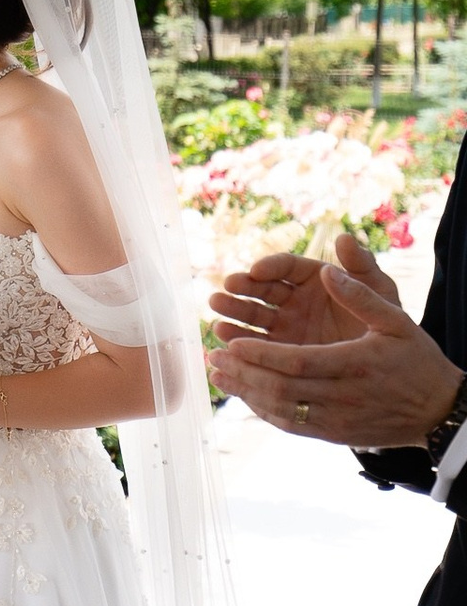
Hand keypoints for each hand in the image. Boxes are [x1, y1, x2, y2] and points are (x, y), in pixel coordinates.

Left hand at [207, 259, 459, 446]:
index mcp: (355, 364)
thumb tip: (327, 269)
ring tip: (217, 375)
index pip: (296, 362)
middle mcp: (342, 395)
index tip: (232, 344)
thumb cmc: (416, 360)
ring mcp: (337, 419)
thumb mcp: (396, 320)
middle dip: (243, 372)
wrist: (439, 410)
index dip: (260, 355)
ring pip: (280, 410)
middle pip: (280, 388)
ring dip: (245, 393)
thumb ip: (360, 295)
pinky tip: (244, 396)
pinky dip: (263, 411)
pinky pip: (291, 425)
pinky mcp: (333, 435)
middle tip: (213, 357)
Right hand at [209, 233, 399, 348]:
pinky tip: (223, 343)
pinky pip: (253, 344)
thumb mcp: (380, 293)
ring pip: (251, 316)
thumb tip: (343, 237)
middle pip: (261, 289)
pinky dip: (236, 343)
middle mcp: (293, 300)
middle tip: (225, 289)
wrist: (387, 368)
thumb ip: (361, 267)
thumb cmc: (385, 324)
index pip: (286, 267)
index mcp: (314, 279)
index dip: (270, 267)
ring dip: (232, 314)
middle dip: (241, 289)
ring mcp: (282, 326)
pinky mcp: (276, 351)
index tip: (256, 270)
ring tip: (217, 316)